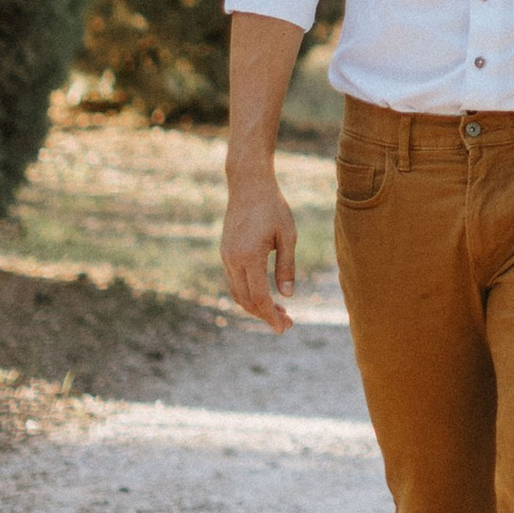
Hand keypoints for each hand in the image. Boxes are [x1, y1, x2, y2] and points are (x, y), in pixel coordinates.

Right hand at [222, 169, 297, 333]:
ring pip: (237, 293)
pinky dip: (248, 293)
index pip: (259, 297)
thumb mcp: (288, 235)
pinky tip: (265, 294)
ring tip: (280, 311)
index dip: (271, 316)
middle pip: (245, 300)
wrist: (248, 185)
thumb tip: (288, 296)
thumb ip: (287, 266)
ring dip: (256, 306)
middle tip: (287, 323)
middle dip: (265, 315)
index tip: (284, 328)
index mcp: (249, 256)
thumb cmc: (273, 207)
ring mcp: (226, 256)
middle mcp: (233, 259)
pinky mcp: (225, 253)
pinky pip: (234, 281)